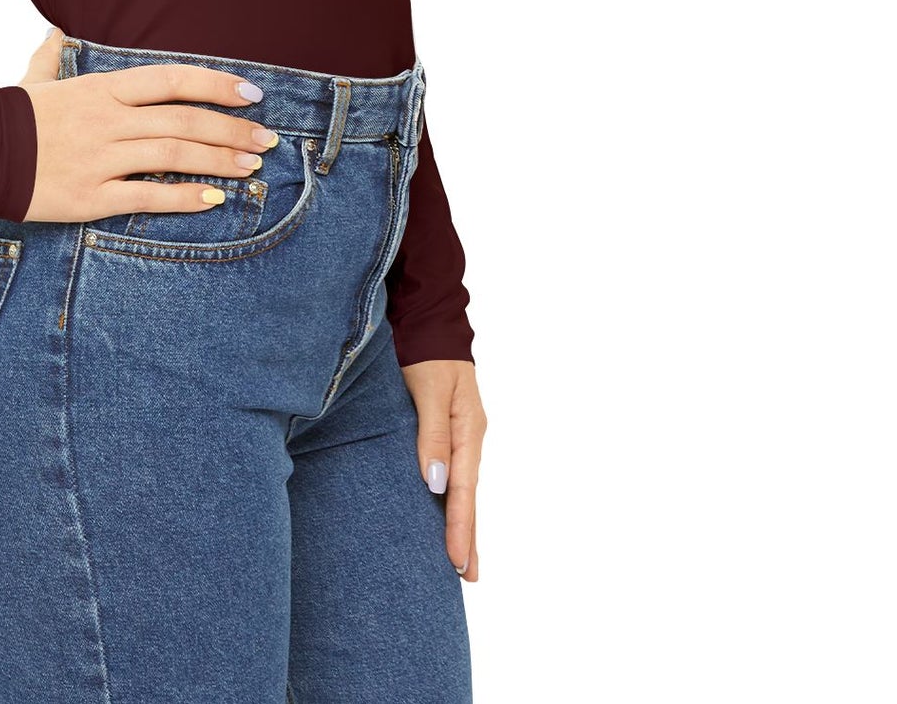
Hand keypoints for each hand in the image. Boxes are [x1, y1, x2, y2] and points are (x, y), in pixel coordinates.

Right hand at [14, 28, 279, 224]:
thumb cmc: (9, 114)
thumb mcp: (34, 80)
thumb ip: (51, 56)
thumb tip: (54, 32)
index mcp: (102, 89)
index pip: (172, 80)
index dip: (215, 84)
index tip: (251, 93)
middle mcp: (109, 120)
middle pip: (183, 121)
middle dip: (231, 130)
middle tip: (266, 139)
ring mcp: (101, 158)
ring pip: (173, 156)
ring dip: (219, 160)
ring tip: (252, 166)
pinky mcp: (91, 195)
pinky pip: (146, 196)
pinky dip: (183, 197)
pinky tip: (213, 199)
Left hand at [401, 357, 485, 581]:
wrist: (428, 320)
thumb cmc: (428, 352)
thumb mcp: (431, 389)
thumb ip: (432, 434)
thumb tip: (436, 484)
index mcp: (468, 430)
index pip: (464, 488)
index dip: (460, 526)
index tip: (456, 559)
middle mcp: (467, 438)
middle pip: (468, 495)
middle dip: (467, 534)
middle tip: (467, 575)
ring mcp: (458, 435)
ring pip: (460, 487)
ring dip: (460, 521)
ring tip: (460, 558)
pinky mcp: (443, 430)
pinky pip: (449, 472)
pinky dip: (450, 498)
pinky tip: (443, 512)